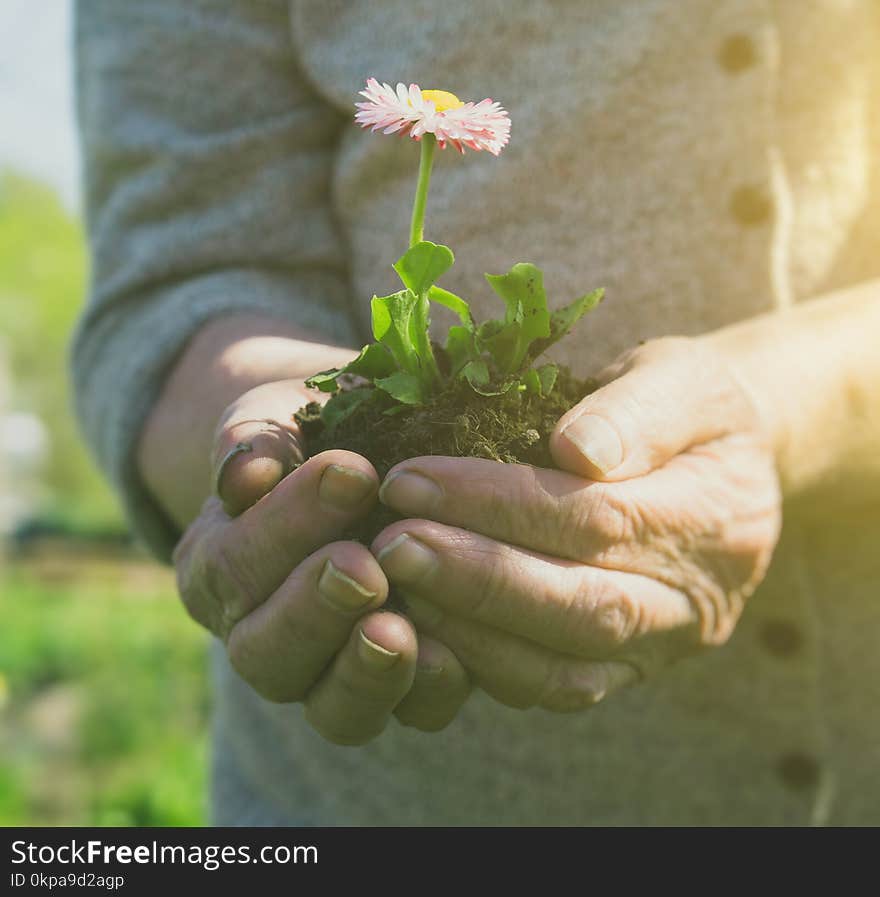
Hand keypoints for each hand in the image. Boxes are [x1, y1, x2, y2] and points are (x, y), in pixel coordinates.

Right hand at [173, 379, 469, 743]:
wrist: (366, 468)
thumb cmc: (315, 436)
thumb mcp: (280, 417)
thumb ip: (255, 437)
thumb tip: (246, 474)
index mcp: (220, 568)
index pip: (233, 565)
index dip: (287, 526)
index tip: (353, 473)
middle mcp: (262, 635)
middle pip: (265, 652)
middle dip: (315, 608)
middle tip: (364, 567)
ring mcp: (328, 673)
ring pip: (329, 708)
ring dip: (362, 672)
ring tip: (396, 631)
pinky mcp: (396, 688)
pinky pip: (407, 716)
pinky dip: (427, 692)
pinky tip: (454, 657)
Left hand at [372, 337, 781, 710]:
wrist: (729, 462)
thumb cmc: (693, 407)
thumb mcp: (683, 378)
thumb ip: (637, 411)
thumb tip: (576, 451)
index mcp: (712, 517)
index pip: (594, 518)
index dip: (499, 504)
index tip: (411, 479)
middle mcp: (693, 601)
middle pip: (578, 606)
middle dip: (474, 579)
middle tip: (390, 546)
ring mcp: (662, 646)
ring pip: (563, 670)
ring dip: (471, 631)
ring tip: (396, 583)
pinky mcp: (626, 669)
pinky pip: (555, 689)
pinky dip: (486, 665)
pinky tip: (427, 626)